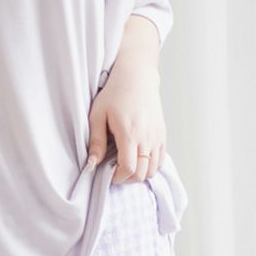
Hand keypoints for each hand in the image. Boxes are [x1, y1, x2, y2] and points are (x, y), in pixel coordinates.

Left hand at [87, 58, 166, 182]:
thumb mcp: (98, 115)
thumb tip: (92, 165)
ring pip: (153, 169)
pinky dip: (150, 165)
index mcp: (130, 133)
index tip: (108, 175)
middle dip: (127, 179)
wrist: (137, 76)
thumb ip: (96, 142)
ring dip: (139, 173)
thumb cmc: (114, 93)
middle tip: (114, 173)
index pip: (129, 168)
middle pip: (142, 173)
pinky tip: (137, 159)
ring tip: (125, 165)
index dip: (118, 178)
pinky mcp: (162, 134)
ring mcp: (157, 136)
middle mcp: (147, 137)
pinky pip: (160, 159)